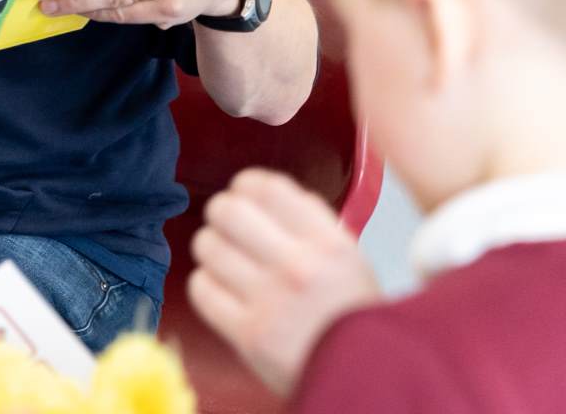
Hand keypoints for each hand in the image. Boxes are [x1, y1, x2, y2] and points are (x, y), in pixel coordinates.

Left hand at [187, 168, 382, 396]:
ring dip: (212, 250)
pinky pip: (201, 289)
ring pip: (207, 246)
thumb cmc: (353, 319)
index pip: (266, 188)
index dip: (246, 185)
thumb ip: (312, 222)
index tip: (244, 193)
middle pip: (227, 211)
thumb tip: (266, 192)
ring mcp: (270, 301)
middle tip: (228, 227)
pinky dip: (206, 285)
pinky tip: (223, 290)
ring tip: (226, 261)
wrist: (364, 379)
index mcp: (329, 244)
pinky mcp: (248, 335)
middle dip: (222, 214)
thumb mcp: (350, 259)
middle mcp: (298, 267)